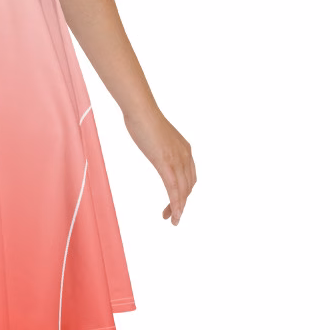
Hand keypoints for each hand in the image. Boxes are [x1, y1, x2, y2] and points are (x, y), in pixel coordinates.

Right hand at [123, 108, 195, 225]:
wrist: (140, 109)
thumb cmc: (143, 118)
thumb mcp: (157, 136)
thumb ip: (161, 145)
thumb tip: (156, 148)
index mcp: (185, 149)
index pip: (189, 177)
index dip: (184, 192)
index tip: (176, 202)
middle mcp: (185, 156)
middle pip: (188, 186)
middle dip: (182, 203)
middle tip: (172, 215)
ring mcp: (176, 159)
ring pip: (182, 190)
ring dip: (179, 207)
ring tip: (174, 220)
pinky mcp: (165, 162)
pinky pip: (173, 188)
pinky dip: (175, 203)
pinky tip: (174, 213)